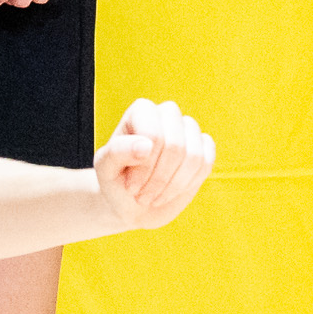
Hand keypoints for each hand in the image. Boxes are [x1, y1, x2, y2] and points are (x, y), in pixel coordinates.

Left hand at [92, 97, 213, 230]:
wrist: (130, 202)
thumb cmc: (114, 181)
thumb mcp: (105, 168)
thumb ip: (118, 152)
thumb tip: (147, 145)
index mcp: (142, 111)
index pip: (154, 135)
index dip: (145, 166)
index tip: (130, 186)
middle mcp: (168, 114)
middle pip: (175, 146)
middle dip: (159, 179)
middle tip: (142, 196)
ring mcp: (188, 130)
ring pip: (194, 156)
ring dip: (173, 185)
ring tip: (153, 197)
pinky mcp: (204, 149)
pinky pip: (206, 164)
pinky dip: (188, 184)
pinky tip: (170, 192)